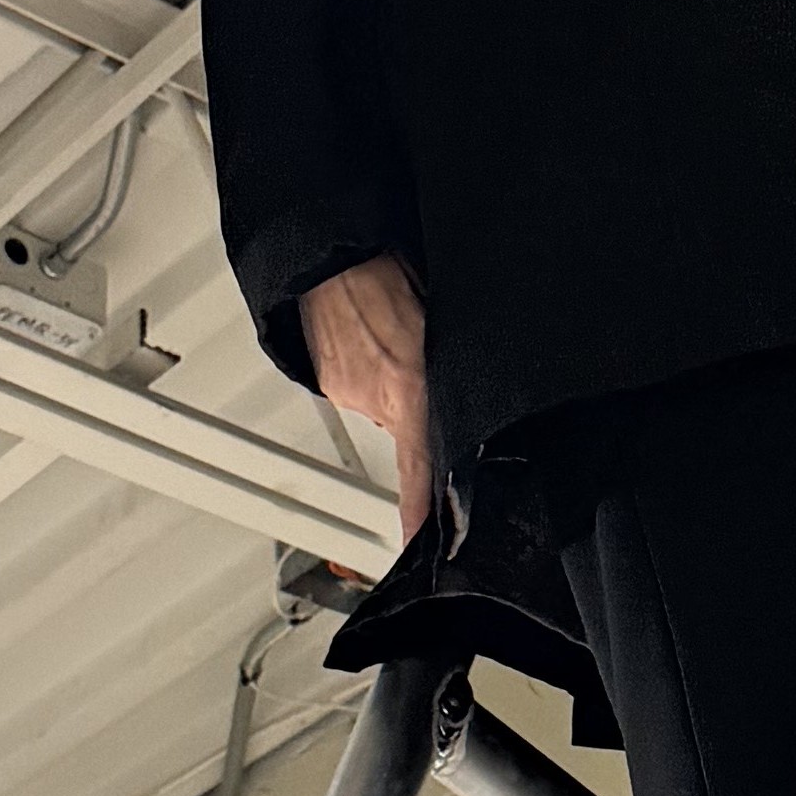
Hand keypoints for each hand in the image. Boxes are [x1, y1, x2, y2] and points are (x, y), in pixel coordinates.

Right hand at [301, 252, 434, 550]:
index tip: (418, 545)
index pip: (419, 471)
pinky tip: (378, 339)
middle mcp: (375, 396)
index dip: (419, 514)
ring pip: (386, 408)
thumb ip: (446, 369)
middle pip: (410, 433)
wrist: (331, 249)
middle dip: (422, 417)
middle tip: (422, 372)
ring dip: (397, 387)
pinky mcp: (331, 379)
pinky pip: (363, 389)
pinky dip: (374, 373)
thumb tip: (464, 392)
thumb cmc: (387, 270)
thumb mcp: (439, 321)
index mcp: (409, 386)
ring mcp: (348, 389)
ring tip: (398, 342)